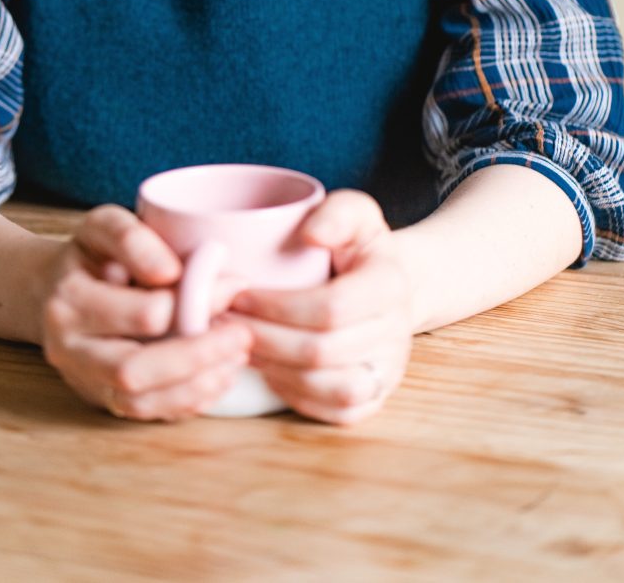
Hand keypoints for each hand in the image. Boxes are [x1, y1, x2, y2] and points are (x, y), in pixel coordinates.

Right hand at [37, 204, 251, 421]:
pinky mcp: (102, 399)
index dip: (195, 301)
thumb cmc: (92, 254)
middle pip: (135, 370)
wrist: (54, 289)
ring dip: (196, 384)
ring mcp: (85, 379)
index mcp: (70, 300)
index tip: (233, 284)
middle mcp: (69, 348)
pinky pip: (146, 413)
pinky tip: (218, 375)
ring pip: (140, 401)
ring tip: (236, 357)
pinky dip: (187, 400)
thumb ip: (133, 238)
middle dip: (198, 356)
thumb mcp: (105, 226)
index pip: (144, 313)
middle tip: (243, 335)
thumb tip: (173, 273)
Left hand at [230, 190, 412, 425]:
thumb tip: (310, 234)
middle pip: (323, 351)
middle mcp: (397, 333)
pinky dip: (298, 396)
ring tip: (243, 346)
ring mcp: (389, 370)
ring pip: (332, 389)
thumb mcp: (354, 213)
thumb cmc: (357, 245)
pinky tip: (270, 370)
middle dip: (265, 339)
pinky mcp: (376, 395)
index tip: (240, 294)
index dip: (278, 306)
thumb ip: (336, 214)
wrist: (389, 283)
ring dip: (277, 370)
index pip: (332, 307)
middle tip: (226, 323)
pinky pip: (337, 411)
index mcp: (390, 284)